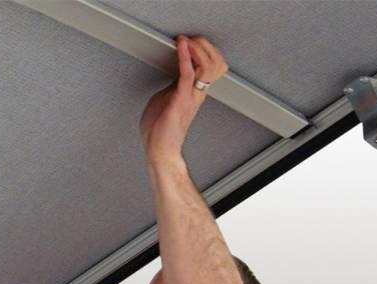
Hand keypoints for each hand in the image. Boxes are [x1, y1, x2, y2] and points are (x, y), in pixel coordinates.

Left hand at [139, 35, 227, 164]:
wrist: (160, 152)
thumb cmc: (161, 131)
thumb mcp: (166, 100)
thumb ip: (172, 86)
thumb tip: (172, 74)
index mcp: (194, 93)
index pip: (211, 66)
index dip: (206, 49)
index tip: (193, 39)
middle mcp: (197, 93)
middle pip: (216, 63)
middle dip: (206, 46)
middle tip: (193, 39)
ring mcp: (190, 97)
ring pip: (208, 66)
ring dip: (198, 49)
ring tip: (187, 41)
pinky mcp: (180, 100)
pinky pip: (187, 74)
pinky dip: (184, 57)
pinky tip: (180, 46)